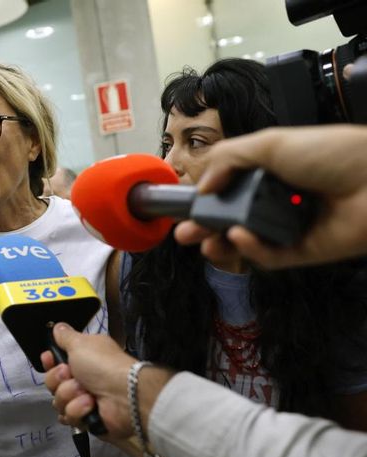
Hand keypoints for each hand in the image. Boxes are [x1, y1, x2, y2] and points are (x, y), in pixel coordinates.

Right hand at [41, 324, 135, 437]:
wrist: (124, 395)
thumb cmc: (102, 365)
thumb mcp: (80, 343)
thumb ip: (65, 336)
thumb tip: (57, 326)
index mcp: (82, 360)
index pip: (56, 362)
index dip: (49, 362)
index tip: (48, 358)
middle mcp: (81, 379)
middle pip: (52, 383)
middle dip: (59, 380)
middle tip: (72, 376)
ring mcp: (82, 400)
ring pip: (58, 401)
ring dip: (70, 396)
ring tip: (87, 394)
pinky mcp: (85, 419)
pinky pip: (68, 417)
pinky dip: (78, 411)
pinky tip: (90, 407)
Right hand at [174, 125, 366, 268]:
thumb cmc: (332, 153)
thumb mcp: (271, 142)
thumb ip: (229, 158)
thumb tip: (201, 185)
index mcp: (270, 171)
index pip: (229, 189)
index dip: (205, 198)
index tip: (186, 205)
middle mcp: (278, 200)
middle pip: (231, 219)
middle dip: (204, 227)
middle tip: (184, 233)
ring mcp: (289, 227)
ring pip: (246, 242)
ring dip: (222, 243)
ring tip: (205, 243)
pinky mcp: (302, 252)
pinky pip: (269, 256)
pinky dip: (251, 249)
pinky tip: (240, 237)